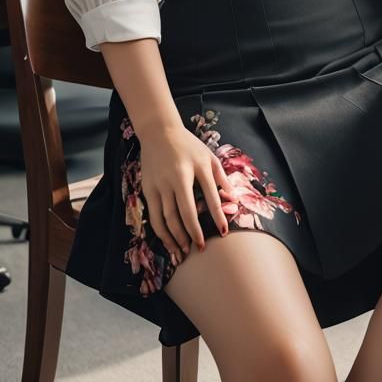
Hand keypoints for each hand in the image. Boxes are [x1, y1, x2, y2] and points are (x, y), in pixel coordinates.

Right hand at [138, 123, 236, 261]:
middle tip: (200, 248)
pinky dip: (161, 231)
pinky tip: (168, 241)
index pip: (210, 196)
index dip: (218, 216)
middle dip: (193, 233)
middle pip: (185, 212)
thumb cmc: (188, 144)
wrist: (158, 132)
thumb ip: (221, 177)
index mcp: (196, 167)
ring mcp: (160, 184)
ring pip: (167, 218)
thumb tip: (233, 198)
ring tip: (184, 250)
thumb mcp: (208, 155)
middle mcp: (177, 177)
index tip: (223, 233)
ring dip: (176, 237)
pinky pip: (154, 216)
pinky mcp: (147, 188)